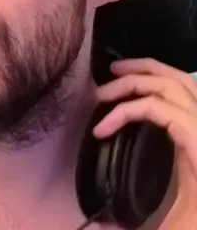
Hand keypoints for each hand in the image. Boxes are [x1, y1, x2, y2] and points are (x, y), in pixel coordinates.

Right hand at [93, 58, 196, 228]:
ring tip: (120, 71)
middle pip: (173, 85)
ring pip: (185, 82)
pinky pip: (192, 94)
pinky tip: (150, 90)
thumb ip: (136, 227)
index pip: (161, 109)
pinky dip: (167, 83)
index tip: (98, 131)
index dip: (125, 111)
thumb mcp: (179, 228)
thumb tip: (97, 225)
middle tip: (100, 90)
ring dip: (150, 71)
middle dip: (133, 80)